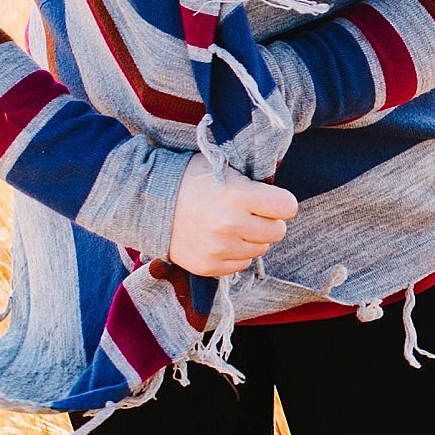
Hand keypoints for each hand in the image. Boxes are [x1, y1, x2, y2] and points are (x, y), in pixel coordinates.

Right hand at [167, 157, 296, 277]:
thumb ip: (253, 182)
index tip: (271, 200)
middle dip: (268, 221)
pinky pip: (241, 264)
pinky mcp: (208, 266)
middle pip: (278, 231)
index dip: (281, 202)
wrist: (147, 201)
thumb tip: (279, 198)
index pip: (287, 207)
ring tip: (231, 224)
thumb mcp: (222, 167)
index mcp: (237, 196)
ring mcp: (218, 249)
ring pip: (260, 249)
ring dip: (251, 238)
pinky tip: (220, 238)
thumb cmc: (190, 180)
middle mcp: (230, 225)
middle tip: (250, 213)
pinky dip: (235, 253)